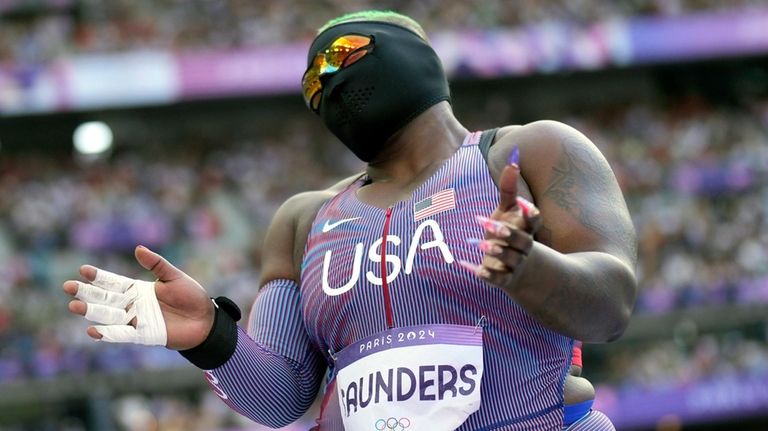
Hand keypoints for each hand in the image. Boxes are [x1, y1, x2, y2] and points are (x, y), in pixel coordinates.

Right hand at [62, 245, 214, 349]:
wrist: (206, 320)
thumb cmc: (191, 296)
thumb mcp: (174, 277)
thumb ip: (156, 264)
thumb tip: (138, 248)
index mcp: (139, 289)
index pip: (114, 282)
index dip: (99, 277)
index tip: (83, 270)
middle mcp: (134, 304)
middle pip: (105, 299)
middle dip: (87, 293)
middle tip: (67, 287)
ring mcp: (137, 320)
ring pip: (109, 316)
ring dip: (91, 312)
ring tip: (74, 306)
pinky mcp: (143, 335)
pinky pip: (122, 335)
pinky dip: (108, 333)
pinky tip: (92, 330)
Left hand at [461, 161, 541, 284]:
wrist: (521, 272)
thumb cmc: (511, 232)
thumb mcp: (508, 211)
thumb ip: (509, 190)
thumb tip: (512, 162)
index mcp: (527, 229)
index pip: (535, 222)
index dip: (531, 215)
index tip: (522, 205)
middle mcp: (524, 247)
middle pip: (522, 241)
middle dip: (509, 234)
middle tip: (490, 225)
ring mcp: (515, 264)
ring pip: (511, 260)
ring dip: (497, 252)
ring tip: (482, 244)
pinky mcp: (504, 278)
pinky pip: (497, 279)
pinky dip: (485, 274)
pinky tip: (469, 267)